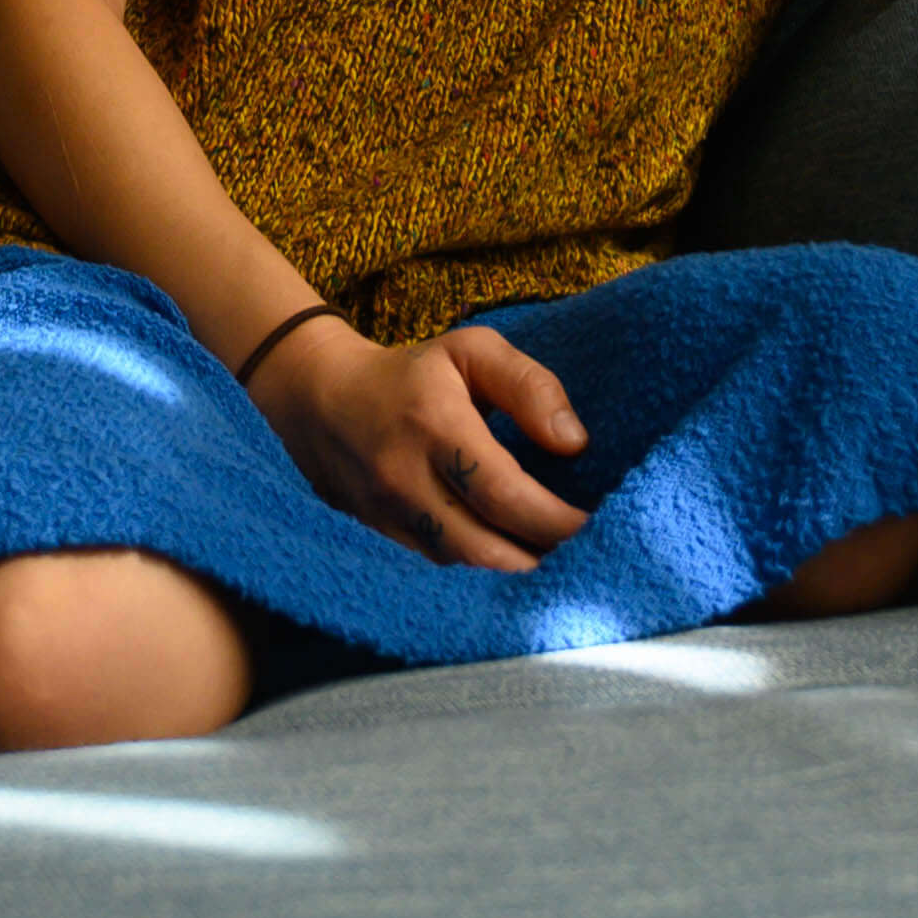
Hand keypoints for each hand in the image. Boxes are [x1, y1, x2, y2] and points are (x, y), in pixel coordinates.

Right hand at [253, 319, 590, 571]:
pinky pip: (440, 563)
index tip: (594, 523)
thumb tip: (574, 443)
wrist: (322, 399)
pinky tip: (510, 552)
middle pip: (484, 544)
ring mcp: (387, 513)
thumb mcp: (473, 352)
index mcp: (435, 425)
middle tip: (586, 549)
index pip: (502, 492)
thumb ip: (529, 385)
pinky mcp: (381, 534)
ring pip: (463, 562)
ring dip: (512, 566)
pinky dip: (480, 563)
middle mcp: (405, 477)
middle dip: (541, 554)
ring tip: (555, 554)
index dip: (553, 519)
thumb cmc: (414, 374)